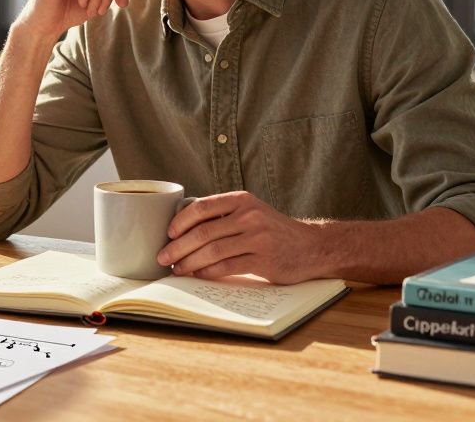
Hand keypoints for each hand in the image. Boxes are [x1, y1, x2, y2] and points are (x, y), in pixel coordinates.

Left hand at [155, 191, 323, 283]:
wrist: (311, 246)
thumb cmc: (273, 230)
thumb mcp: (251, 211)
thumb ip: (224, 215)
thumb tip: (182, 227)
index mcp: (242, 200)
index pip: (203, 207)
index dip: (181, 221)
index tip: (168, 234)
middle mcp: (249, 216)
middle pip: (203, 232)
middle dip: (178, 247)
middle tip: (163, 257)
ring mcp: (258, 238)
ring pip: (212, 251)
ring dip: (189, 262)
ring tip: (176, 269)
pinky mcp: (263, 260)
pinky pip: (227, 267)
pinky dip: (208, 272)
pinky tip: (197, 275)